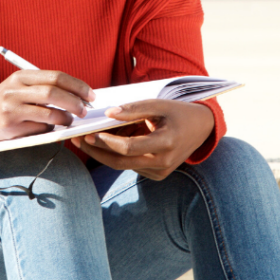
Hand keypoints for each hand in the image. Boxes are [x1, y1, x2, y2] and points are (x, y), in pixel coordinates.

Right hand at [0, 71, 96, 143]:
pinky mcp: (10, 127)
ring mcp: (11, 109)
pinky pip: (40, 129)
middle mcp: (15, 90)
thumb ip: (43, 86)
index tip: (90, 94)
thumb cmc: (6, 102)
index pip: (55, 76)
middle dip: (75, 102)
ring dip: (65, 119)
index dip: (77, 85)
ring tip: (69, 121)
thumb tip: (78, 94)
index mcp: (21, 76)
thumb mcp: (19, 87)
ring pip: (49, 114)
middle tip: (85, 110)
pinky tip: (50, 128)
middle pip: (53, 93)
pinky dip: (50, 129)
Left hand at [70, 100, 214, 180]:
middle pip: (121, 162)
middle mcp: (164, 162)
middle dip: (97, 151)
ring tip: (87, 139)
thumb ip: (134, 109)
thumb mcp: (158, 104)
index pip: (128, 148)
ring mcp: (161, 172)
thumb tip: (109, 114)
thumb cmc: (178, 112)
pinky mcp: (157, 175)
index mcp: (166, 142)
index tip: (89, 133)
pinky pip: (132, 167)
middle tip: (78, 140)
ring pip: (124, 166)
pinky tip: (107, 144)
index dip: (106, 141)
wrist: (201, 128)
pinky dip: (117, 156)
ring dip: (104, 154)